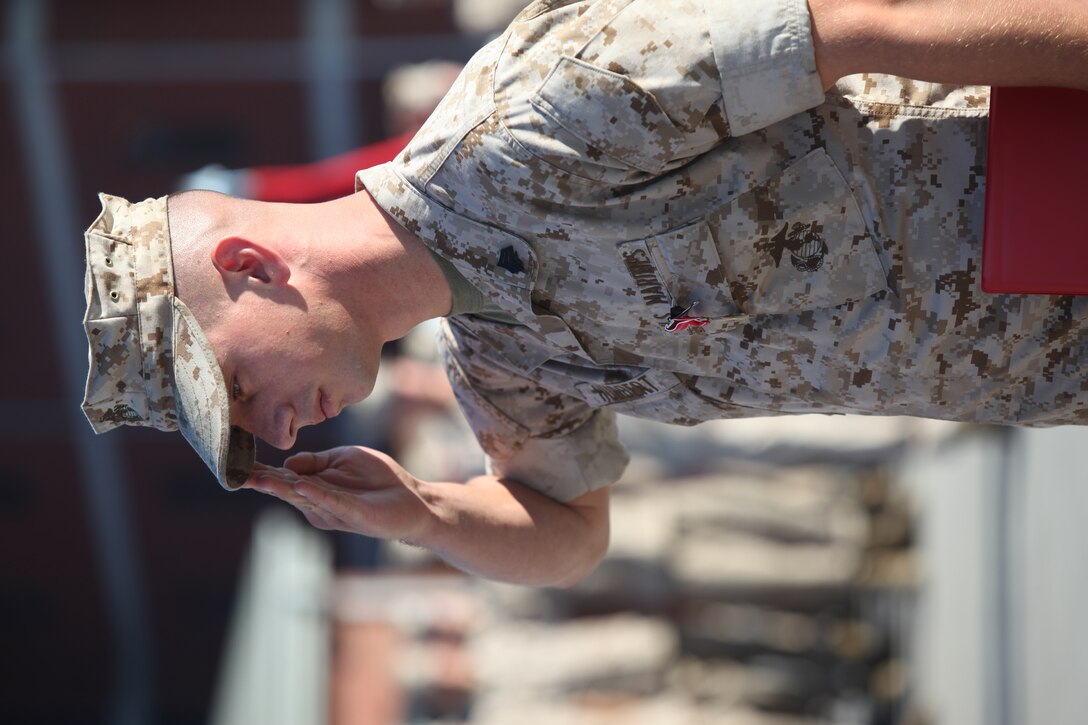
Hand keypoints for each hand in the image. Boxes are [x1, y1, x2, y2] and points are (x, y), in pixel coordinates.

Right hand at [244, 446, 433, 542]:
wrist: (412, 500)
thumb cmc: (378, 479)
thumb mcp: (344, 459)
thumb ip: (316, 461)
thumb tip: (288, 464)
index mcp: (314, 487)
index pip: (282, 478)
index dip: (261, 472)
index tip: (237, 464)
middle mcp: (318, 503)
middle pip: (285, 490)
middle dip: (262, 482)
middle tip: (237, 474)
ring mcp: (334, 511)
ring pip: (302, 497)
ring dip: (280, 487)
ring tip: (258, 478)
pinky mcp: (354, 514)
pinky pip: (332, 503)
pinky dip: (317, 494)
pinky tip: (302, 487)